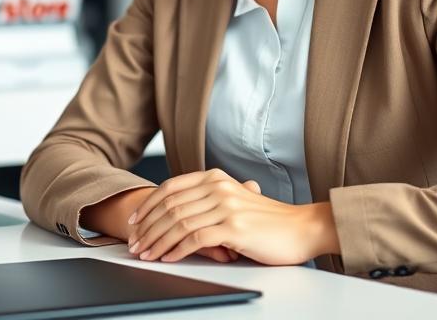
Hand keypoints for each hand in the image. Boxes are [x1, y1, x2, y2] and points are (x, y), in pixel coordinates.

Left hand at [126, 168, 323, 265]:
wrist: (302, 228)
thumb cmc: (269, 220)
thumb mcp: (236, 200)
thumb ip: (210, 200)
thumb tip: (178, 213)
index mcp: (216, 177)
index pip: (170, 188)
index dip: (148, 206)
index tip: (134, 222)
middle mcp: (218, 187)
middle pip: (170, 206)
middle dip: (147, 228)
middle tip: (134, 244)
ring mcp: (225, 206)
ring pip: (178, 223)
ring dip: (157, 242)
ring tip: (146, 255)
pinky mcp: (233, 228)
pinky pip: (195, 239)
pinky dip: (177, 250)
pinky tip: (168, 258)